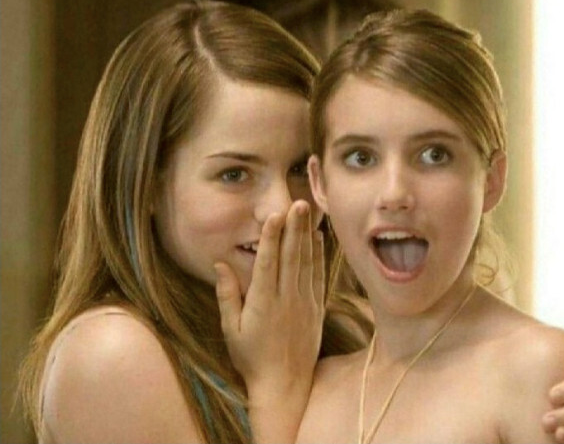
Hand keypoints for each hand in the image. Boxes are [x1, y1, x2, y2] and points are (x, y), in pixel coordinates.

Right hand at [214, 200, 324, 442]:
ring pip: (307, 262)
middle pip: (291, 256)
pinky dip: (319, 256)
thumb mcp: (232, 330)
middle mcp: (286, 299)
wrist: (285, 385)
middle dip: (294, 228)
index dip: (271, 237)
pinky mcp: (316, 308)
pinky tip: (318, 240)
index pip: (267, 263)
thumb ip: (227, 296)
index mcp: (263, 302)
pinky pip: (318, 276)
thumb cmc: (252, 359)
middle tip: (298, 203)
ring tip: (309, 213)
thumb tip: (220, 265)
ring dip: (308, 236)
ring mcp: (304, 302)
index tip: (274, 215)